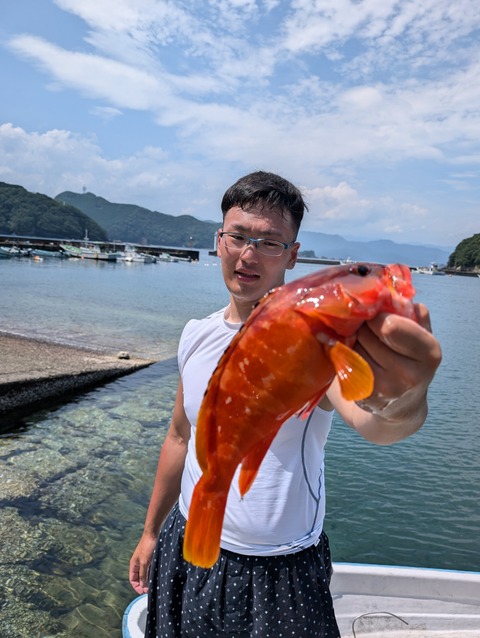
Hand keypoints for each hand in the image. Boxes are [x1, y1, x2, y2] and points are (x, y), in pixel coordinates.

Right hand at [129, 533, 157, 593]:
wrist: (154, 533)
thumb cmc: (147, 546)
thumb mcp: (145, 562)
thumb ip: (143, 574)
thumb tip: (143, 586)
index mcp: (134, 564)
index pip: (133, 579)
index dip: (137, 587)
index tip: (143, 593)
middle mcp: (138, 563)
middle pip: (139, 577)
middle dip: (143, 584)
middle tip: (150, 591)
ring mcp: (145, 560)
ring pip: (145, 573)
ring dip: (148, 579)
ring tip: (154, 585)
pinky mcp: (151, 557)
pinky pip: (150, 568)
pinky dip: (152, 573)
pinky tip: (157, 576)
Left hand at [354, 303, 441, 421]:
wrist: (400, 405)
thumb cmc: (409, 359)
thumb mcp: (420, 335)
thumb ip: (412, 313)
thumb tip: (392, 296)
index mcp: (428, 353)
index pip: (390, 326)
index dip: (376, 316)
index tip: (374, 315)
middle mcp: (409, 375)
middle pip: (367, 334)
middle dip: (361, 326)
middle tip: (364, 328)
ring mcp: (385, 389)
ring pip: (353, 347)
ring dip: (351, 339)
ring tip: (360, 342)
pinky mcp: (364, 396)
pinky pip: (343, 363)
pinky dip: (343, 354)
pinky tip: (351, 356)